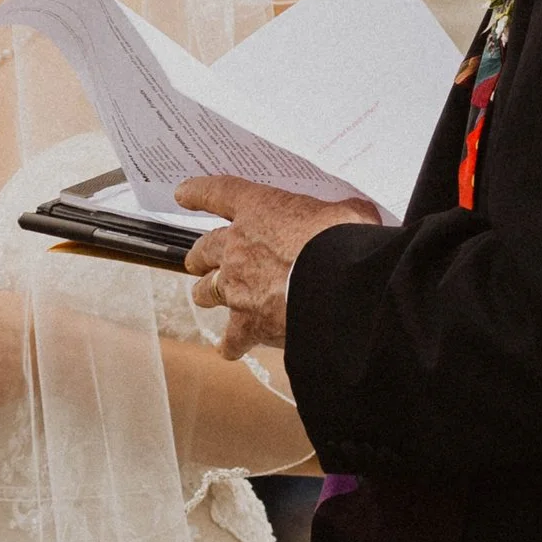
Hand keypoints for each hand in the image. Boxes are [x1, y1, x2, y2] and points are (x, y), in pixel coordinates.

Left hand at [177, 177, 377, 357]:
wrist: (340, 288)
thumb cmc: (344, 241)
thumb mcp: (348, 213)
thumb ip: (344, 212)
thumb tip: (357, 215)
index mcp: (258, 209)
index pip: (218, 192)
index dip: (198, 192)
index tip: (183, 193)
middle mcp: (237, 247)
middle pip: (203, 249)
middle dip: (200, 255)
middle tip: (198, 259)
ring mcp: (237, 287)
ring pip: (206, 291)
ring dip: (206, 294)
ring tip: (207, 298)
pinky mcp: (248, 324)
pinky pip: (231, 338)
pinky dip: (230, 344)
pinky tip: (229, 349)